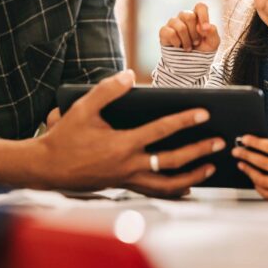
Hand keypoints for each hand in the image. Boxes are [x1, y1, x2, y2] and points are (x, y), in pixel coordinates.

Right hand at [37, 70, 222, 196]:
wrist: (47, 169)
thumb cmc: (65, 137)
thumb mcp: (83, 108)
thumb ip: (107, 90)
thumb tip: (130, 75)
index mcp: (122, 145)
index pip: (160, 131)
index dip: (184, 120)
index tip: (204, 113)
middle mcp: (129, 166)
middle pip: (172, 161)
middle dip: (199, 151)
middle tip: (220, 142)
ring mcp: (128, 180)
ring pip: (167, 185)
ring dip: (192, 176)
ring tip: (210, 167)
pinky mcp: (125, 186)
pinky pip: (155, 192)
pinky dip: (174, 189)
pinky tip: (187, 185)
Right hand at [159, 2, 219, 52]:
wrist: (190, 63)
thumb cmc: (202, 49)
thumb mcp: (213, 43)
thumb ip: (212, 32)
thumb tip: (203, 27)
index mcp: (197, 16)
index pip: (200, 7)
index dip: (203, 16)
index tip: (205, 29)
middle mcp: (184, 17)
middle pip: (189, 16)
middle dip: (194, 33)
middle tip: (196, 43)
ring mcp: (173, 23)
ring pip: (180, 27)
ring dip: (186, 41)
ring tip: (188, 47)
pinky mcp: (164, 31)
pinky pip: (170, 33)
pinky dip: (177, 43)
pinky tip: (178, 46)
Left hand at [232, 136, 267, 199]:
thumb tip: (263, 146)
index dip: (255, 142)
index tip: (244, 139)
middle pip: (263, 163)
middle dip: (247, 155)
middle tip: (236, 152)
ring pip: (262, 180)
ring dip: (249, 171)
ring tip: (241, 165)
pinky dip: (258, 187)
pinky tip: (253, 180)